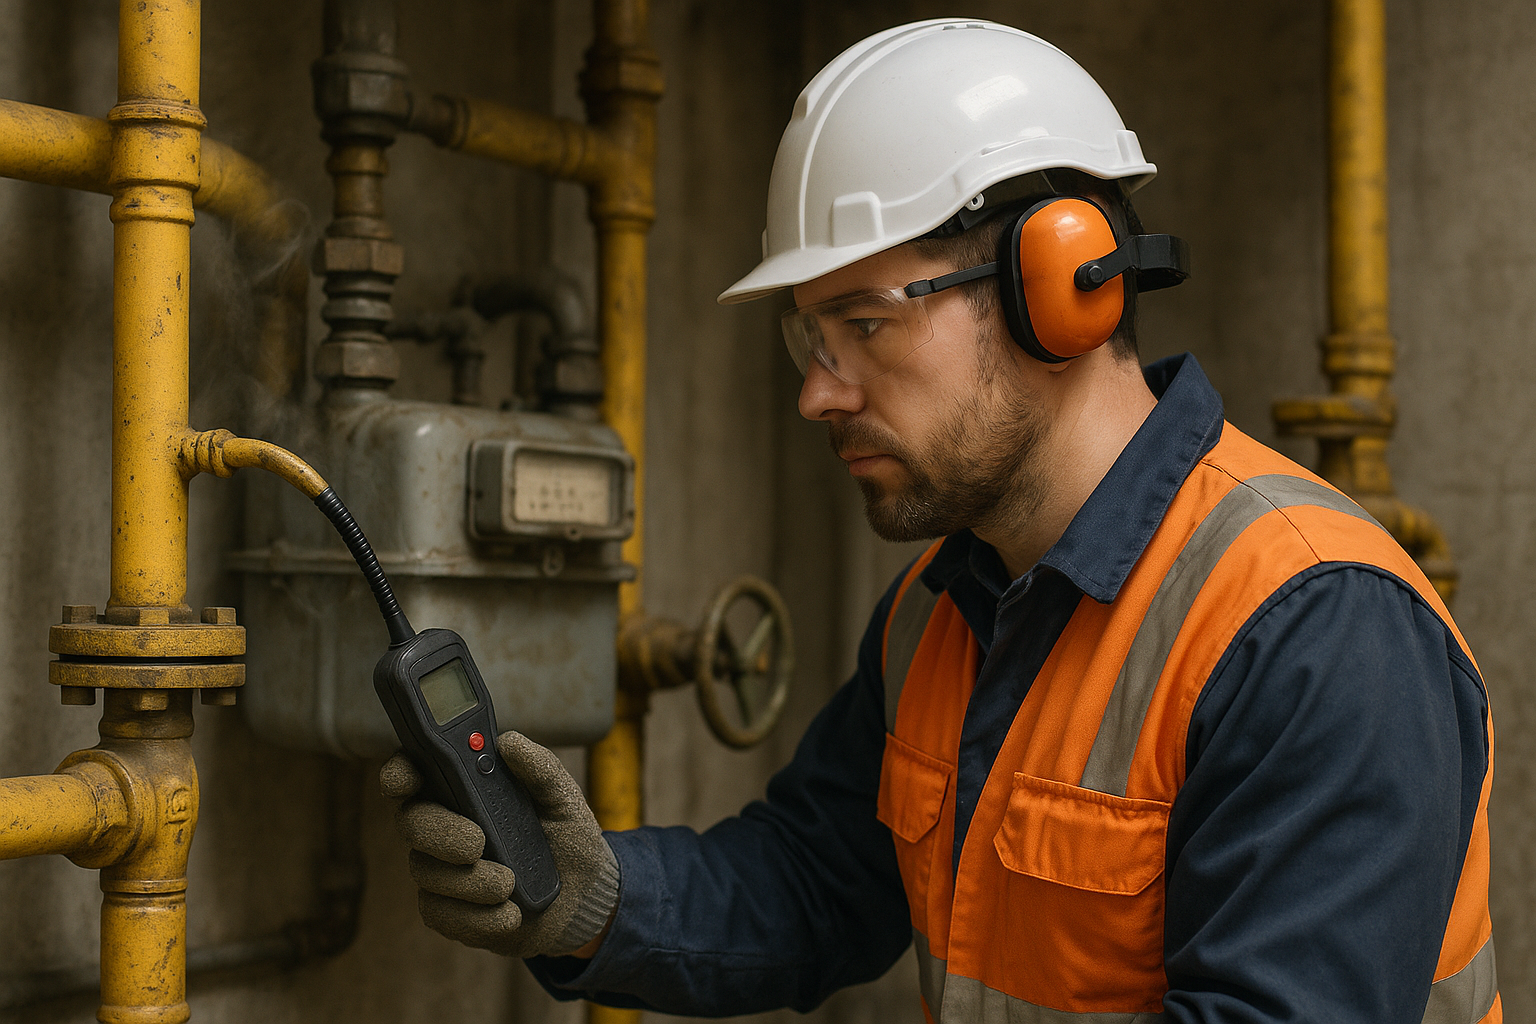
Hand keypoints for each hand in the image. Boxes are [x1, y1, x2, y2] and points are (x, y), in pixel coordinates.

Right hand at [380, 731, 619, 957]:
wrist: (585, 894)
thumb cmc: (566, 834)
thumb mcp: (563, 797)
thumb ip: (539, 767)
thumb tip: (507, 743)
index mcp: (463, 789)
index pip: (415, 773)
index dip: (401, 771)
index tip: (408, 777)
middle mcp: (444, 826)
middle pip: (411, 822)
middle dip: (439, 832)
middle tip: (477, 843)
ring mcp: (443, 871)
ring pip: (427, 872)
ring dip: (470, 881)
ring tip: (510, 883)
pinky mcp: (450, 912)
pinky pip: (443, 914)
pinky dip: (478, 917)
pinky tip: (510, 914)